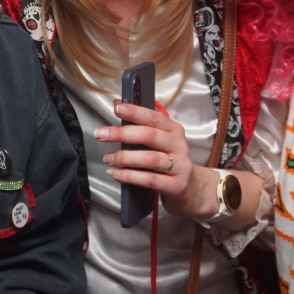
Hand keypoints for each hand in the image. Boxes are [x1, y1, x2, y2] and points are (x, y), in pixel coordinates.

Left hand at [96, 101, 210, 217]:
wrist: (192, 189)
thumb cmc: (170, 161)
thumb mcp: (161, 141)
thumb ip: (141, 126)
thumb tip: (118, 105)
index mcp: (174, 130)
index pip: (154, 117)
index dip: (135, 112)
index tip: (117, 108)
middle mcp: (178, 145)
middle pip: (150, 135)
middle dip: (122, 133)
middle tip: (101, 134)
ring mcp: (179, 166)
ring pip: (150, 158)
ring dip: (125, 157)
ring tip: (108, 158)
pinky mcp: (176, 186)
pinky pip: (150, 180)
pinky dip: (130, 176)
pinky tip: (116, 174)